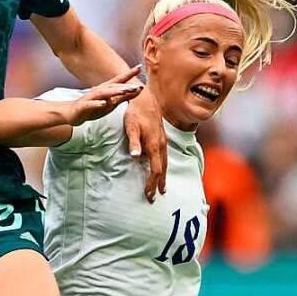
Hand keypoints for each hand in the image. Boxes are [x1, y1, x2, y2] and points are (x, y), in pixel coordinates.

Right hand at [63, 67, 141, 125]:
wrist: (72, 113)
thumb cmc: (93, 108)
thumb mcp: (110, 103)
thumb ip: (123, 97)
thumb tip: (137, 91)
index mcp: (106, 89)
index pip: (119, 80)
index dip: (129, 74)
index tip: (140, 67)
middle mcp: (99, 91)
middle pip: (114, 87)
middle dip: (126, 86)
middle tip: (139, 86)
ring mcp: (91, 98)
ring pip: (104, 93)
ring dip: (114, 92)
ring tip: (125, 91)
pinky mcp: (84, 106)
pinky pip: (91, 104)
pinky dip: (98, 103)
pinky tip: (104, 103)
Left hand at [124, 85, 166, 201]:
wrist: (145, 98)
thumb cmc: (135, 113)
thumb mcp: (131, 127)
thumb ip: (133, 142)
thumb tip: (136, 157)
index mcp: (154, 145)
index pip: (155, 170)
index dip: (152, 183)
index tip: (148, 194)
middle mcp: (161, 145)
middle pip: (162, 170)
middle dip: (158, 184)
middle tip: (154, 197)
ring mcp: (163, 141)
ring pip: (165, 163)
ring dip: (162, 177)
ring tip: (161, 187)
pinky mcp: (162, 138)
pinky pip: (164, 157)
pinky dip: (163, 167)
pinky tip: (160, 169)